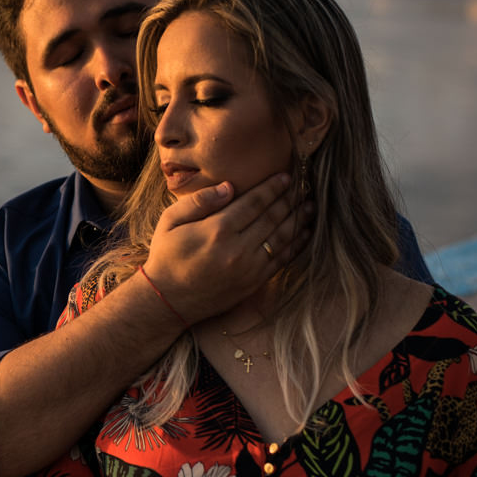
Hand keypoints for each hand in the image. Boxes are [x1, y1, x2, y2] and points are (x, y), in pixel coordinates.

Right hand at [141, 173, 309, 325]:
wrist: (168, 300)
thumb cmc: (166, 256)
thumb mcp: (169, 222)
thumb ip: (198, 202)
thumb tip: (228, 186)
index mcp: (217, 229)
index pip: (254, 202)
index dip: (272, 187)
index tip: (286, 176)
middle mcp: (238, 248)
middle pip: (273, 217)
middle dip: (290, 199)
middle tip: (303, 186)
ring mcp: (249, 267)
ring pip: (283, 237)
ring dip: (299, 220)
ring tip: (310, 205)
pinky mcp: (255, 282)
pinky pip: (282, 260)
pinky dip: (296, 244)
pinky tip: (304, 233)